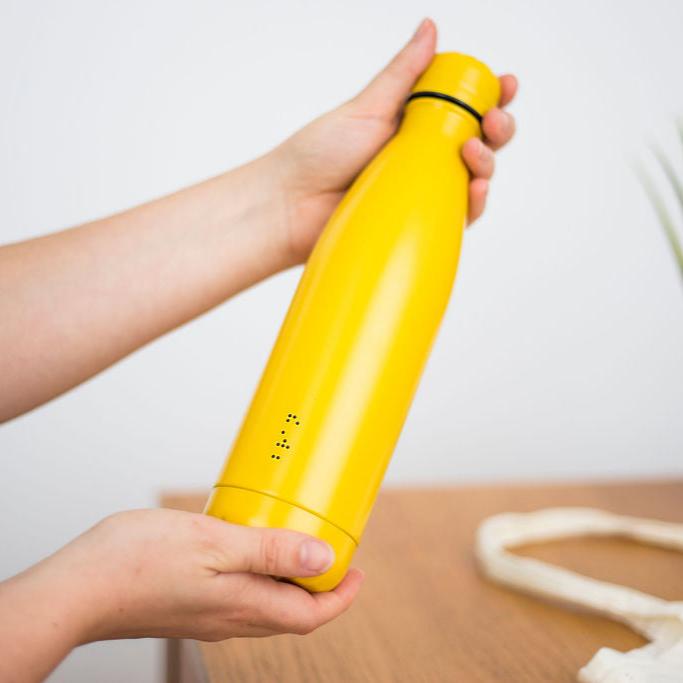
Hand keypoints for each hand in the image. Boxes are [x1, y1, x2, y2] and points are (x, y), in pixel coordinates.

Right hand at [64, 509, 362, 640]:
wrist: (79, 588)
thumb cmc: (138, 562)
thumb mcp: (215, 543)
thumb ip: (271, 552)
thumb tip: (323, 561)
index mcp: (242, 605)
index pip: (310, 615)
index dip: (341, 597)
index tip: (358, 573)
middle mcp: (229, 617)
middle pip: (292, 612)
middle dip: (320, 590)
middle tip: (333, 556)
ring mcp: (208, 614)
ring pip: (267, 605)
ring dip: (291, 582)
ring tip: (298, 547)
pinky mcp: (190, 604)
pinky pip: (240, 596)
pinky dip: (261, 576)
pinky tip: (249, 548)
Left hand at [271, 18, 517, 264]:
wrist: (290, 206)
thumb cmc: (317, 154)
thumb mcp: (366, 107)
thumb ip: (402, 73)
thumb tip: (430, 28)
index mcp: (413, 123)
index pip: (462, 106)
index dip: (490, 95)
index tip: (504, 85)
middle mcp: (422, 155)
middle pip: (477, 140)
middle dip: (497, 127)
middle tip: (491, 122)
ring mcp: (421, 189)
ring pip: (473, 177)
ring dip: (487, 163)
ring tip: (472, 154)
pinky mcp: (417, 220)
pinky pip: (457, 214)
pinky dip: (474, 203)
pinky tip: (475, 191)